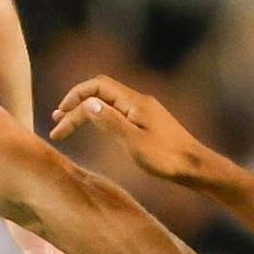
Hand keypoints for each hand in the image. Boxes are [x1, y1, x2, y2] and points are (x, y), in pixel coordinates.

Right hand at [49, 75, 212, 181]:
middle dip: (76, 102)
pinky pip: (117, 111)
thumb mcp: (134, 142)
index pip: (96, 87)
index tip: (60, 120)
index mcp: (134, 102)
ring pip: (109, 102)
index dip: (74, 99)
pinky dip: (100, 116)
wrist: (195, 166)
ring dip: (87, 110)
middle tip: (57, 120)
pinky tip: (96, 127)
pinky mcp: (148, 122)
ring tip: (69, 123)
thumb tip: (87, 104)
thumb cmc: (167, 158)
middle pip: (100, 91)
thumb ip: (110, 122)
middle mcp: (138, 101)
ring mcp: (144, 111)